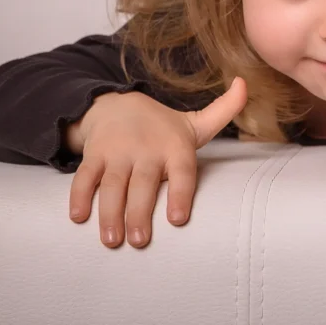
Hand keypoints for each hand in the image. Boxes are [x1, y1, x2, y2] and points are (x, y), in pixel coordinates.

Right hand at [67, 77, 247, 248]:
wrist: (118, 104)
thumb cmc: (164, 127)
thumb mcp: (196, 121)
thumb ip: (224, 110)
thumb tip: (246, 83)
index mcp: (175, 146)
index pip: (182, 172)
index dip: (180, 194)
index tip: (177, 219)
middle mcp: (147, 149)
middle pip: (143, 184)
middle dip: (139, 213)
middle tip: (140, 241)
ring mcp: (118, 152)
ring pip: (112, 184)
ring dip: (109, 213)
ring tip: (112, 240)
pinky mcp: (95, 155)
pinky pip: (85, 177)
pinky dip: (80, 196)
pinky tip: (79, 217)